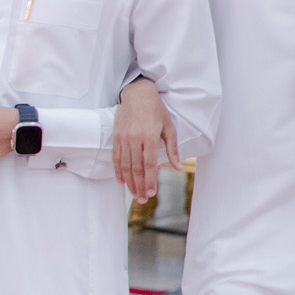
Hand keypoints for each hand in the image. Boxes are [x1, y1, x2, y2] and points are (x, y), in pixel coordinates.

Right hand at [113, 76, 178, 200]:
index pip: (149, 164)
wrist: (138, 94)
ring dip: (129, 182)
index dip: (150, 180)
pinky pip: (116, 158)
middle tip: (142, 200)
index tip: (152, 193)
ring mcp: (124, 138)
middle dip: (139, 186)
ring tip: (133, 194)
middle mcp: (135, 139)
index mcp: (150, 137)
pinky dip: (118, 171)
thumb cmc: (156, 110)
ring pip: (125, 165)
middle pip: (136, 168)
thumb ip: (172, 148)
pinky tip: (121, 182)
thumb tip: (177, 167)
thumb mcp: (169, 127)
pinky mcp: (116, 137)